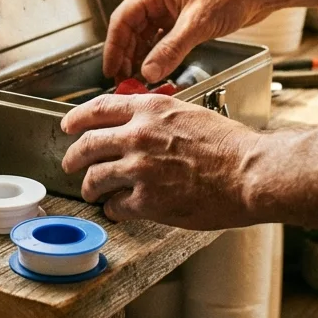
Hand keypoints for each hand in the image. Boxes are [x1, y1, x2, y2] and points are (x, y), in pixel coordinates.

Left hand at [60, 94, 261, 228]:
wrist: (250, 173)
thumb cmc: (231, 146)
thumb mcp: (190, 114)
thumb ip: (160, 117)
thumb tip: (142, 124)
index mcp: (150, 110)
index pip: (98, 108)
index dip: (77, 118)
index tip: (68, 125)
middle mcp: (138, 135)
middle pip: (87, 144)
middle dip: (74, 157)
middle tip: (70, 163)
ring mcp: (139, 168)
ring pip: (94, 177)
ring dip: (90, 187)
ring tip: (92, 191)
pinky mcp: (146, 200)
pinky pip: (115, 205)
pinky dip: (112, 209)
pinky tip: (117, 209)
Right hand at [103, 0, 266, 82]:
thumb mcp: (197, 24)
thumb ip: (171, 49)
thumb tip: (149, 71)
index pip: (123, 19)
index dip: (114, 47)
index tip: (110, 69)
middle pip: (131, 29)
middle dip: (126, 55)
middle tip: (124, 80)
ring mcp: (171, 7)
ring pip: (146, 35)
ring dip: (142, 57)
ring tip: (139, 78)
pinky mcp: (184, 17)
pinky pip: (163, 38)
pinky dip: (158, 54)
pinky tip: (158, 68)